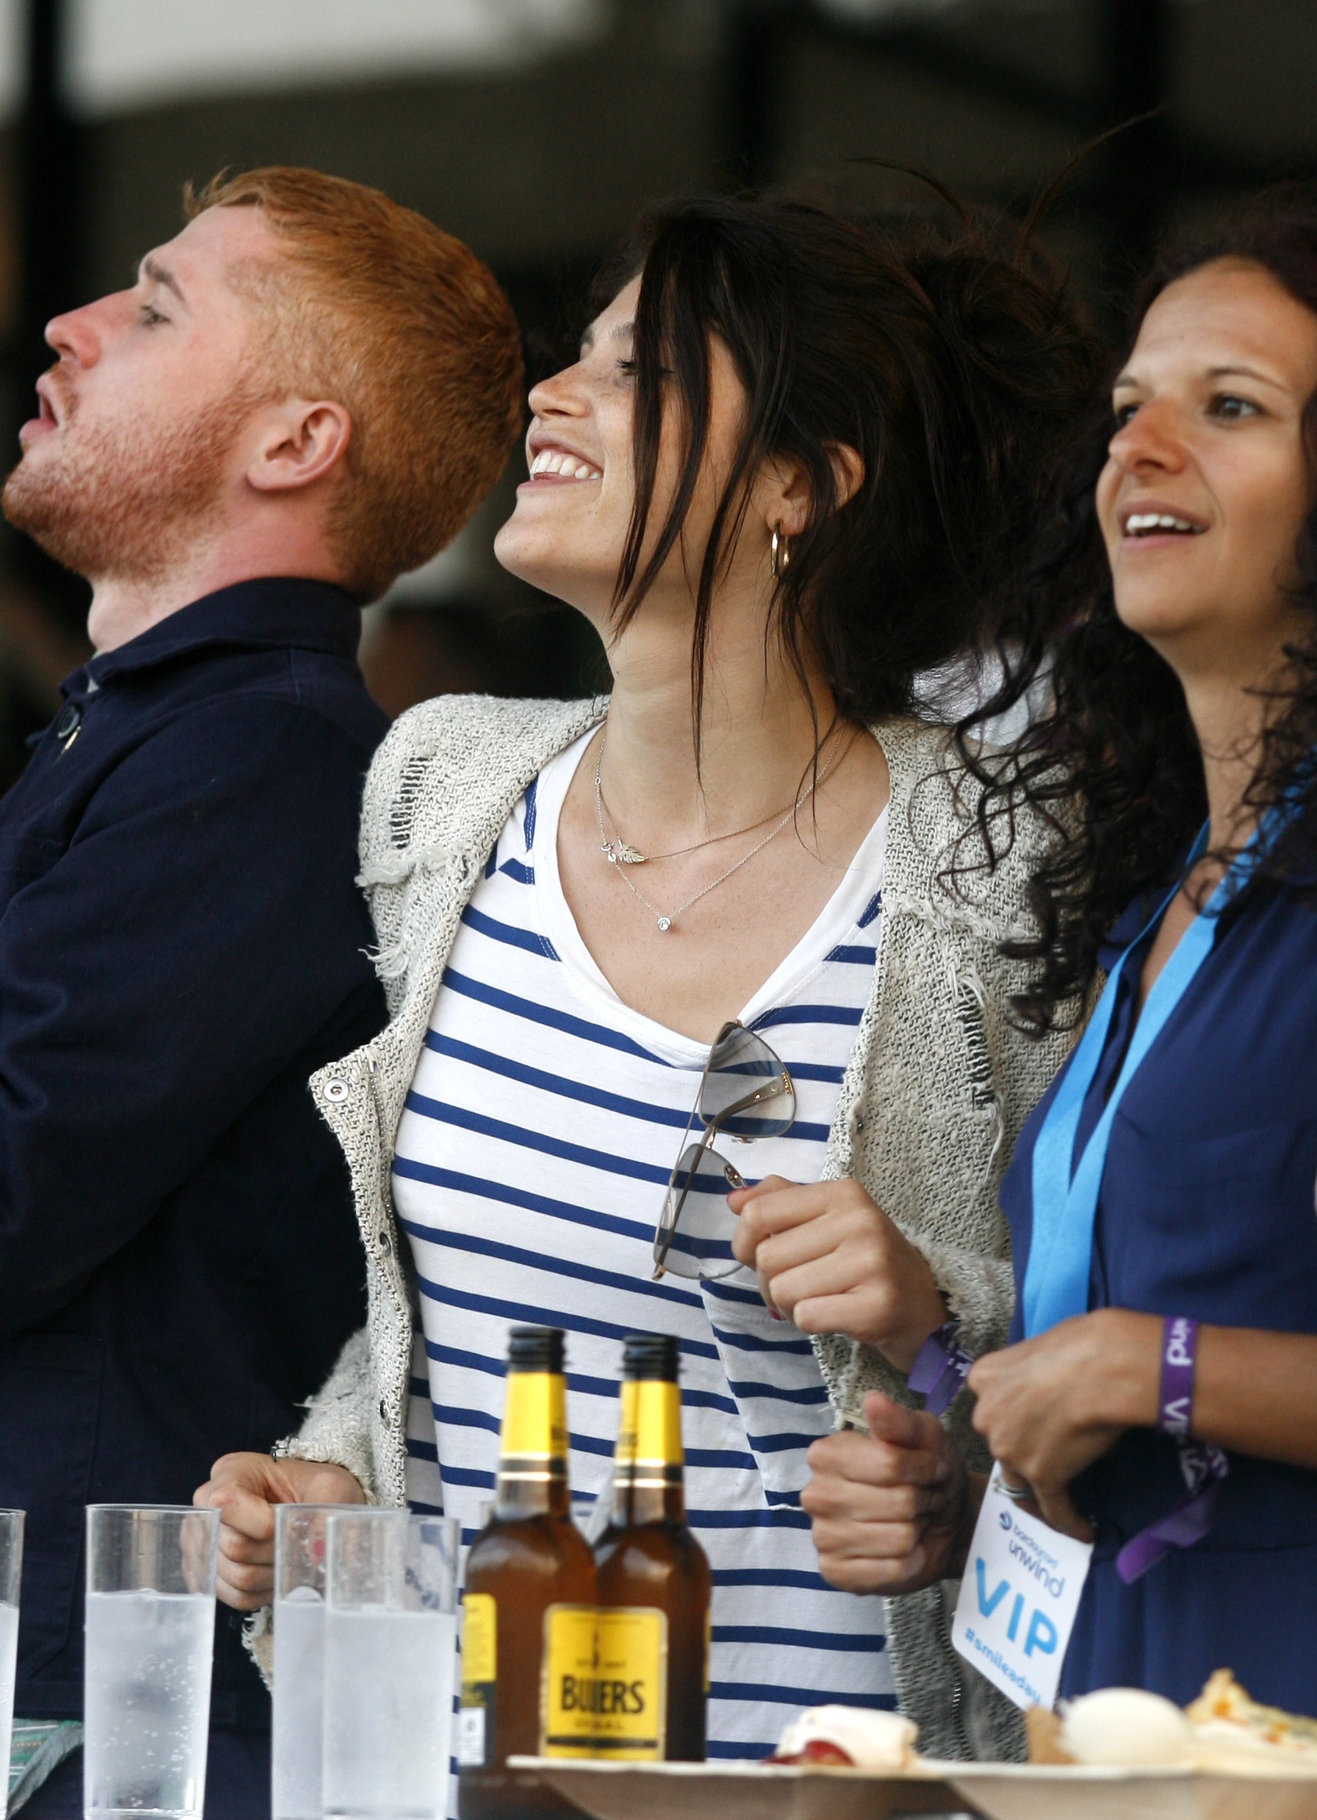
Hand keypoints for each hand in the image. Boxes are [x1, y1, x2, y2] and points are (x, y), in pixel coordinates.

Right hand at [193, 1452, 365, 1610]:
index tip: (287, 1522)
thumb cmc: (315, 1488)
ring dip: (273, 1573)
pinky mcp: (210, 1571)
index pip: (227, 1502)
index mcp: (232, 1471)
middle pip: (234, 1546)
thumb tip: (316, 1555)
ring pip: (236, 1577)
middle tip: (295, 1541)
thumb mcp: (331, 1487)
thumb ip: (325, 1513)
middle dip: (274, 1550)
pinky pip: (235, 1596)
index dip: (262, 1523)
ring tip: (289, 1555)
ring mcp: (204, 1540)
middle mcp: (208, 1504)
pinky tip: (277, 1571)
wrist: (311, 1500)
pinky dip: (264, 1590)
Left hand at [728, 1174, 946, 1371]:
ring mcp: (870, 1262)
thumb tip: (734, 1200)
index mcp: (842, 1193)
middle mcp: (859, 1220)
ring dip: (789, 1305)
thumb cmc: (866, 1261)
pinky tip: (832, 1315)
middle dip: (769, 1281)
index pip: (759, 1212)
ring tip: (816, 1300)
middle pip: (767, 1257)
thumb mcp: (829, 1219)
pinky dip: (808, 1322)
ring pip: (783, 1289)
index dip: (745, 1242)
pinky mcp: (875, 1305)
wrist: (922, 1307)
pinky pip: (806, 1316)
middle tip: (795, 1287)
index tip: (759, 1256)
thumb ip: (779, 1201)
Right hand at [801, 1391, 977, 1592]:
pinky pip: (890, 1571)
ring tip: (913, 1522)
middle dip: (922, 1501)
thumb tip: (872, 1399)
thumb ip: (898, 1421)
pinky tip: (905, 1551)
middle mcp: (816, 1494)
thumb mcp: (922, 1435)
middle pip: (896, 1502)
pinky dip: (910, 1563)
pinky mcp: (835, 1572)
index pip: (888, 1464)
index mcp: (826, 1454)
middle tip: (924, 1499)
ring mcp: (822, 1536)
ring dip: (918, 1531)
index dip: (922, 1469)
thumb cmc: (926, 1471)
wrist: (940, 1520)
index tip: (932, 1469)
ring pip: (897, 1537)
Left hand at [967, 1308, 1159, 1540]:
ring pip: (1021, 1482)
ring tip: (1061, 1505)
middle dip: (1024, 1453)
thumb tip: (1063, 1397)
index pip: (993, 1407)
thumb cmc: (1084, 1343)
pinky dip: (1069, 1522)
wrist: (1106, 1365)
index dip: (1014, 1418)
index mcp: (983, 1377)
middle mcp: (986, 1415)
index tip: (1033, 1427)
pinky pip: (1053, 1508)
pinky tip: (1084, 1530)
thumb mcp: (1043, 1347)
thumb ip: (1037, 1375)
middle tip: (1053, 1462)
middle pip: (1002, 1443)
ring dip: (1040, 1494)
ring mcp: (1010, 1448)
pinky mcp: (1041, 1476)